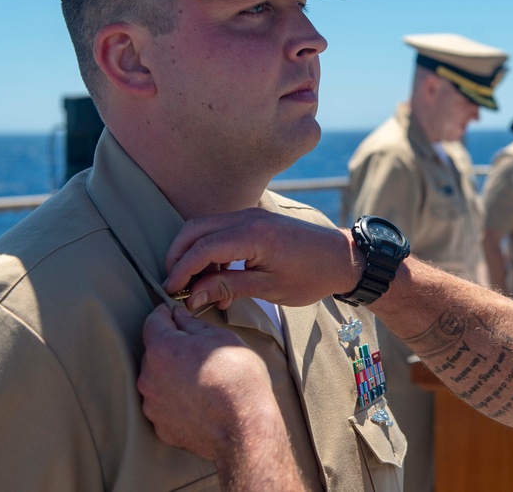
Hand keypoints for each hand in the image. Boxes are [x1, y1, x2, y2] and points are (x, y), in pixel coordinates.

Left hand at [138, 306, 304, 488]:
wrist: (244, 428)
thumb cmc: (237, 379)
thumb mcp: (222, 338)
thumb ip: (194, 324)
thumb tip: (179, 316)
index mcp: (162, 349)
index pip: (153, 321)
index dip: (165, 313)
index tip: (174, 313)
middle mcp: (149, 376)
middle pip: (154, 352)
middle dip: (171, 346)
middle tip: (199, 349)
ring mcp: (152, 404)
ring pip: (157, 379)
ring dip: (172, 373)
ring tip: (201, 378)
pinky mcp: (160, 426)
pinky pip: (163, 404)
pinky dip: (176, 398)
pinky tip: (198, 399)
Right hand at [162, 208, 361, 310]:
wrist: (341, 258)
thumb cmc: (311, 276)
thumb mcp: (269, 289)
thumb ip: (228, 287)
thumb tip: (193, 296)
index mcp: (253, 235)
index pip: (202, 249)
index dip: (181, 271)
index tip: (170, 291)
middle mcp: (248, 217)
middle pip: (195, 229)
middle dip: (178, 256)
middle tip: (176, 285)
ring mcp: (251, 214)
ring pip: (205, 227)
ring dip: (194, 253)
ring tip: (200, 287)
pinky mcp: (255, 218)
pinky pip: (220, 229)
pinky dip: (210, 249)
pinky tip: (218, 276)